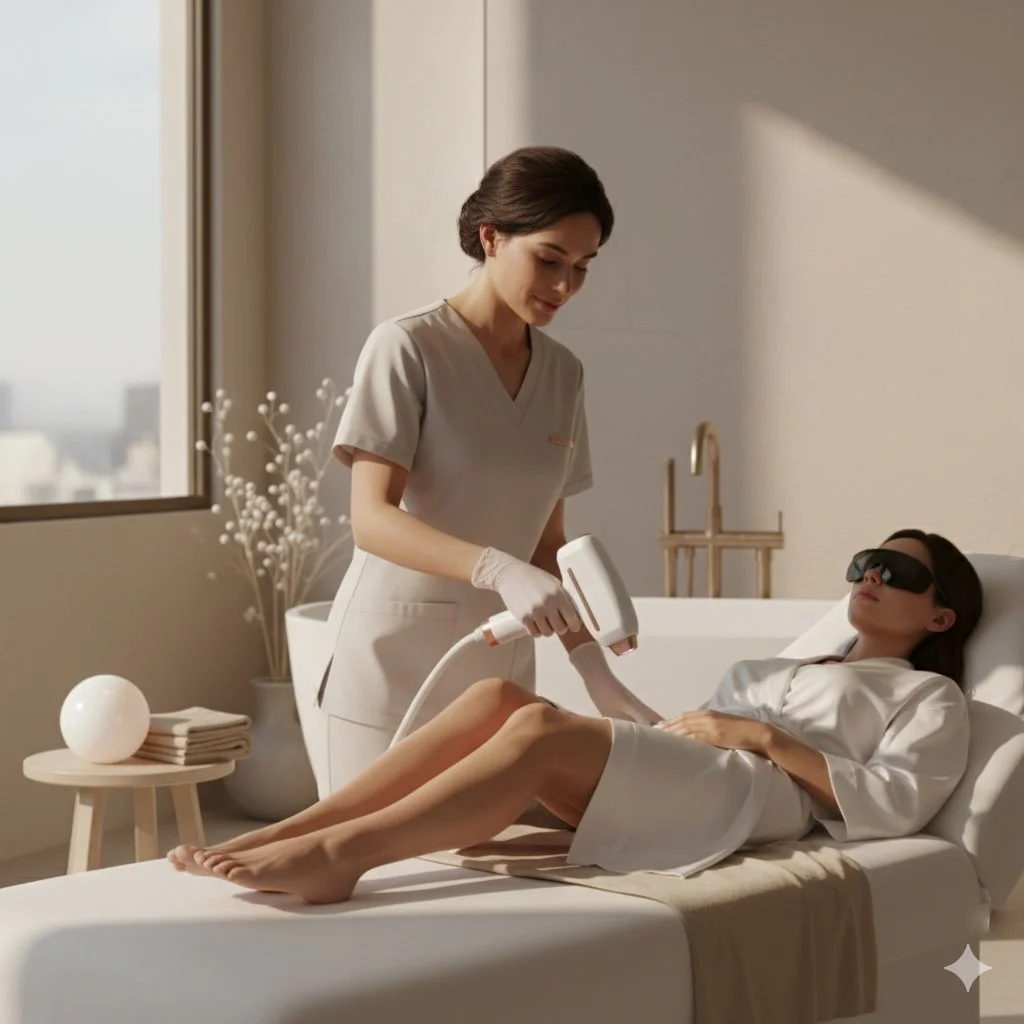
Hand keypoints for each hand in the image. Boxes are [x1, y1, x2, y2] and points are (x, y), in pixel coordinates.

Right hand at [471, 547, 581, 637]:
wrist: (511, 575)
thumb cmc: (534, 577)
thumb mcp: (554, 583)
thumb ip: (563, 598)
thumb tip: (574, 614)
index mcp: (558, 595)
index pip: (572, 618)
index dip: (574, 625)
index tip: (574, 626)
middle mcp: (547, 605)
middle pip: (561, 629)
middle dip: (561, 627)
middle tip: (558, 622)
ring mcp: (534, 612)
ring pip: (547, 633)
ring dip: (548, 629)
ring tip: (546, 621)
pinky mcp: (523, 618)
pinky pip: (535, 633)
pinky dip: (537, 631)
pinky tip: (537, 624)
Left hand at [653, 709, 770, 753]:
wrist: (759, 734)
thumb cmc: (743, 734)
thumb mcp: (724, 728)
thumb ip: (711, 729)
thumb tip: (700, 738)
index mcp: (709, 714)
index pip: (685, 716)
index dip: (671, 721)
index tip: (659, 727)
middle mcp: (707, 716)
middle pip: (681, 721)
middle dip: (667, 726)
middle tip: (652, 733)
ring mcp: (710, 724)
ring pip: (685, 728)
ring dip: (671, 733)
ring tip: (658, 740)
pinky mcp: (714, 734)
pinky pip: (695, 737)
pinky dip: (683, 739)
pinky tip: (674, 745)